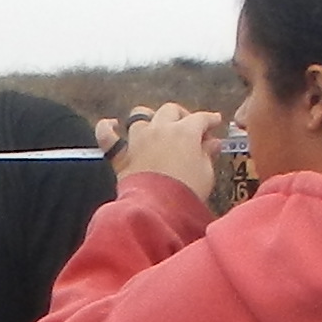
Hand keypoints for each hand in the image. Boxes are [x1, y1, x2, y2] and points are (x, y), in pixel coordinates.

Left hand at [108, 104, 223, 193]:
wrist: (159, 210)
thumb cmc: (188, 191)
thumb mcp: (206, 172)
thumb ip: (207, 153)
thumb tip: (212, 143)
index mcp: (185, 131)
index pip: (200, 118)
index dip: (209, 119)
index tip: (215, 122)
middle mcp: (160, 129)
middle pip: (170, 110)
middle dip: (182, 115)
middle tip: (189, 128)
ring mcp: (138, 140)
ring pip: (141, 116)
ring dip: (150, 118)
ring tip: (157, 127)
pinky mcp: (121, 155)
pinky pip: (107, 136)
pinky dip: (107, 127)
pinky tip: (112, 124)